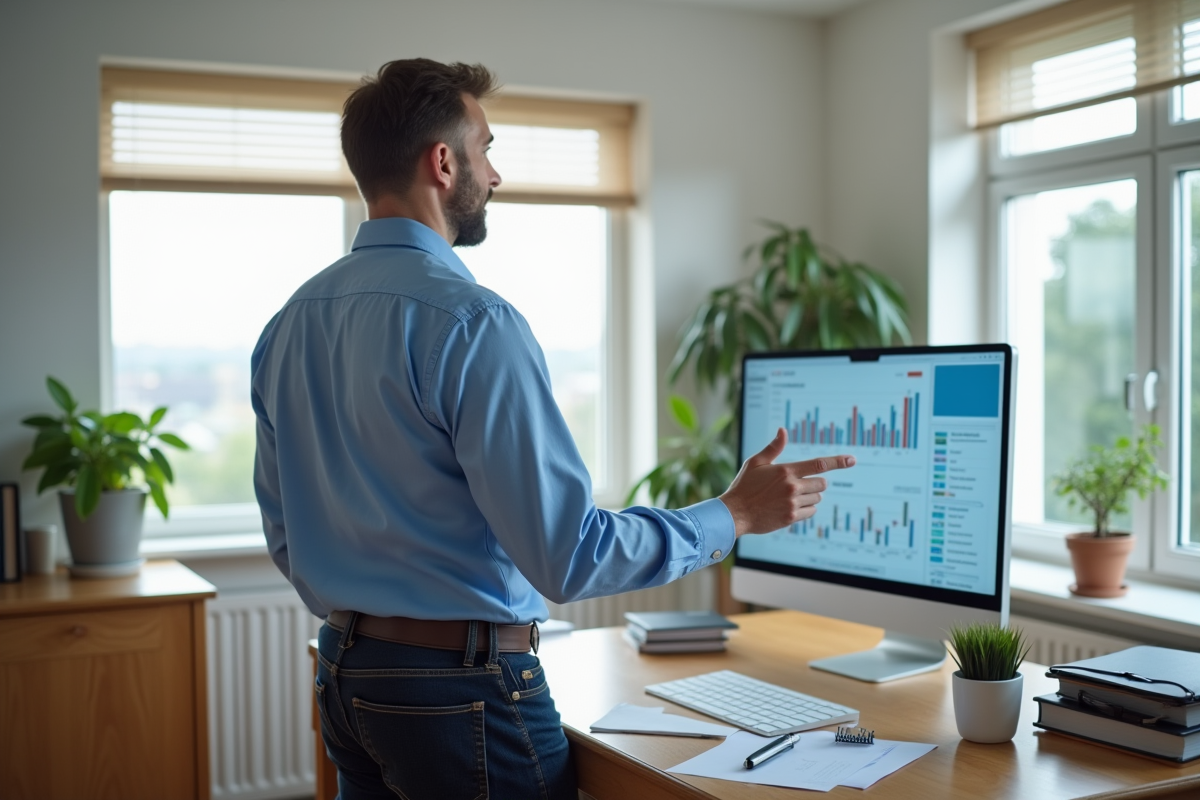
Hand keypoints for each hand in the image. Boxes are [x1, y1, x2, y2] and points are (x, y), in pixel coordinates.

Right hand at [718, 428, 854, 536]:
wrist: (735, 513)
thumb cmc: (744, 486)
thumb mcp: (755, 462)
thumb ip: (773, 447)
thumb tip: (783, 430)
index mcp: (786, 470)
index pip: (819, 464)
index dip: (838, 461)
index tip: (852, 460)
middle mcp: (792, 486)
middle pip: (822, 483)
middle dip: (815, 483)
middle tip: (798, 485)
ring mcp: (792, 503)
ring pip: (817, 498)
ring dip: (809, 497)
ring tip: (789, 497)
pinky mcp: (791, 517)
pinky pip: (811, 512)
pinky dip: (805, 510)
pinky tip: (789, 507)